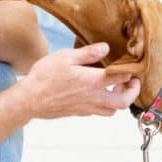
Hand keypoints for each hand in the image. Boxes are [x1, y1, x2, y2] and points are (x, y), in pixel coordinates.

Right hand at [18, 42, 140, 118]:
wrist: (29, 100)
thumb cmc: (45, 77)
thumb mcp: (66, 57)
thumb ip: (89, 53)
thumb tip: (105, 48)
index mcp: (93, 82)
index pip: (122, 78)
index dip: (130, 72)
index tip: (132, 66)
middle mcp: (93, 98)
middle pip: (123, 102)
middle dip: (132, 92)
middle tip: (131, 82)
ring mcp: (86, 108)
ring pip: (112, 110)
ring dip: (118, 99)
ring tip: (115, 87)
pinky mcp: (79, 112)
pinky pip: (99, 111)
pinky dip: (105, 104)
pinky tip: (97, 93)